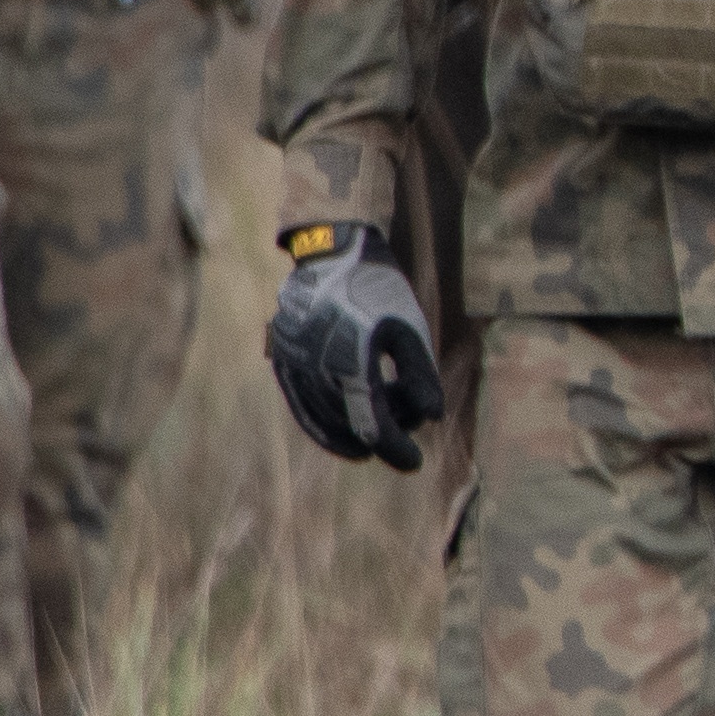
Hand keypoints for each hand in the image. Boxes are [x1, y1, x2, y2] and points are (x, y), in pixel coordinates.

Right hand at [266, 233, 446, 473]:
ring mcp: (294, 363)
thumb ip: (419, 375)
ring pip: (321, 416)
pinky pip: (300, 402)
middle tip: (403, 433)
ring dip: (349, 430)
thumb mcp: (409, 328)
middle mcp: (315, 367)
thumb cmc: (378, 288)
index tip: (413, 463)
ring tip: (372, 436)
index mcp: (350, 360)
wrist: (330, 251)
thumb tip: (432, 418)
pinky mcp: (282, 358)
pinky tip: (339, 425)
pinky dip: (320, 420)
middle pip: (347, 422)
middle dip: (378, 434)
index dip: (395, 448)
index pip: (372, 423)